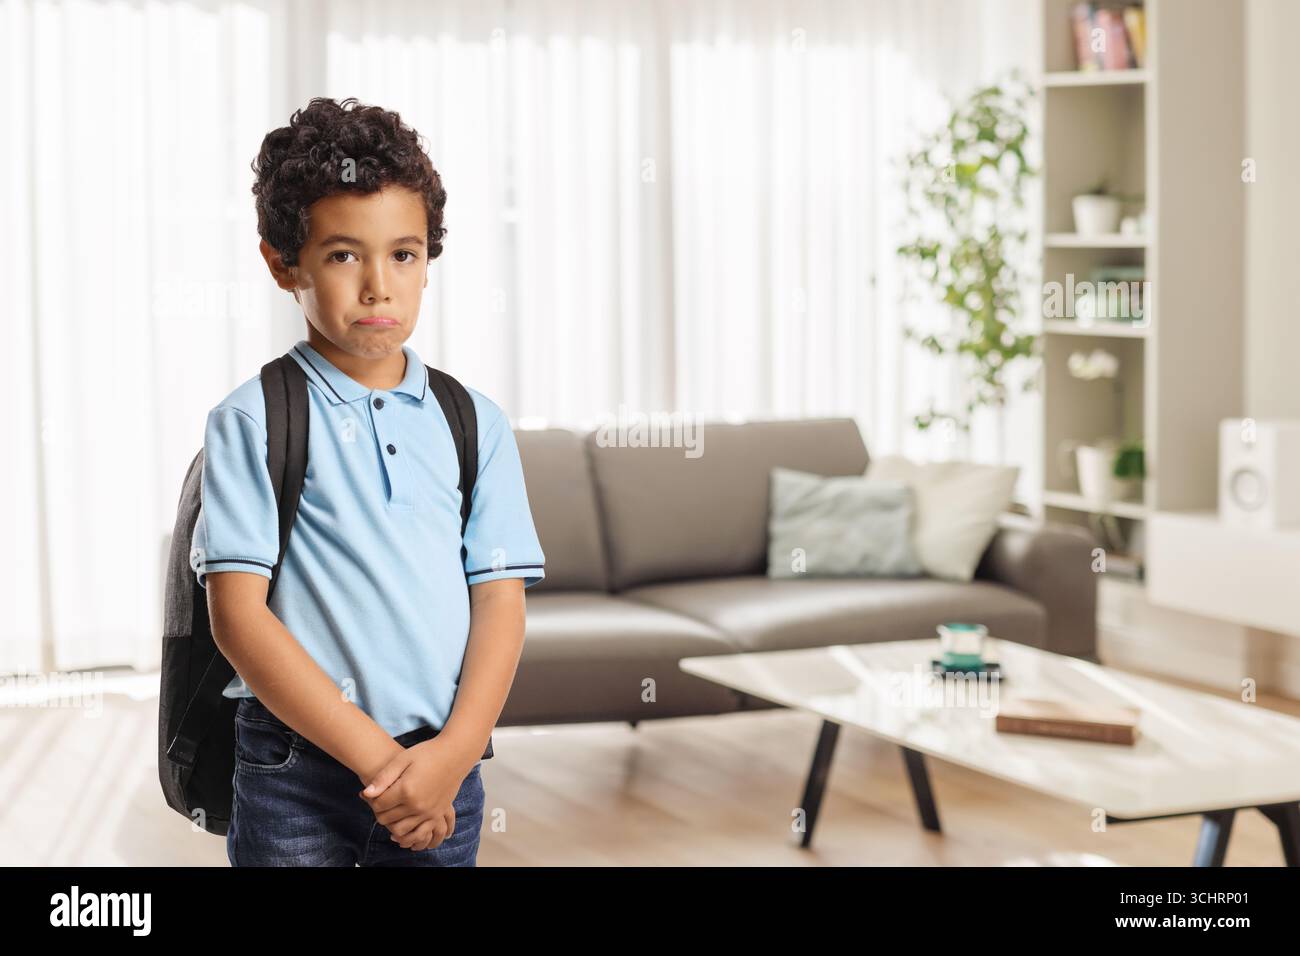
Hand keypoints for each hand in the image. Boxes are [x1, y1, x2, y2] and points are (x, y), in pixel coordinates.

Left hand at [358, 736, 471, 850]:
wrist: (455, 754)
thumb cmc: (427, 753)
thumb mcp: (402, 759)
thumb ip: (383, 778)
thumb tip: (366, 794)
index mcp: (406, 790)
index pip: (378, 805)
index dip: (370, 800)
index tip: (371, 793)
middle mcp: (417, 805)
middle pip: (386, 819)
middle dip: (378, 812)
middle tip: (379, 801)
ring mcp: (428, 812)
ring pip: (400, 831)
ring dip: (391, 824)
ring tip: (390, 811)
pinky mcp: (437, 815)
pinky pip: (419, 834)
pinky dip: (408, 834)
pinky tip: (403, 824)